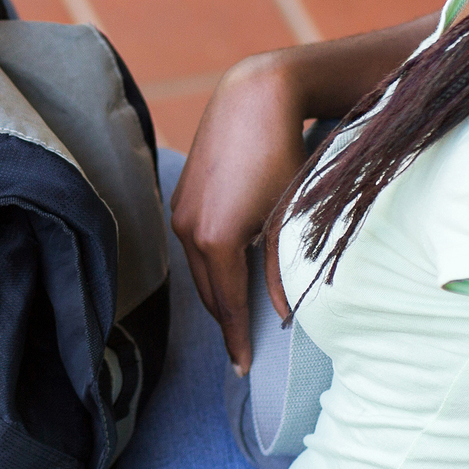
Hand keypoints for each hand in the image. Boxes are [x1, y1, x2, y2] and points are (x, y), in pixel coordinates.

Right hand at [173, 54, 310, 370]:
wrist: (253, 98)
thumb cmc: (282, 155)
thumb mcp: (288, 216)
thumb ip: (281, 269)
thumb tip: (284, 313)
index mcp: (215, 240)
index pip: (226, 306)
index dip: (236, 340)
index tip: (244, 369)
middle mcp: (188, 230)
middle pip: (208, 293)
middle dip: (225, 321)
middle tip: (243, 349)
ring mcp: (179, 212)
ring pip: (200, 269)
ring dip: (218, 292)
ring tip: (239, 313)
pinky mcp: (180, 196)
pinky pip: (194, 245)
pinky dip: (211, 265)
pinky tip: (229, 269)